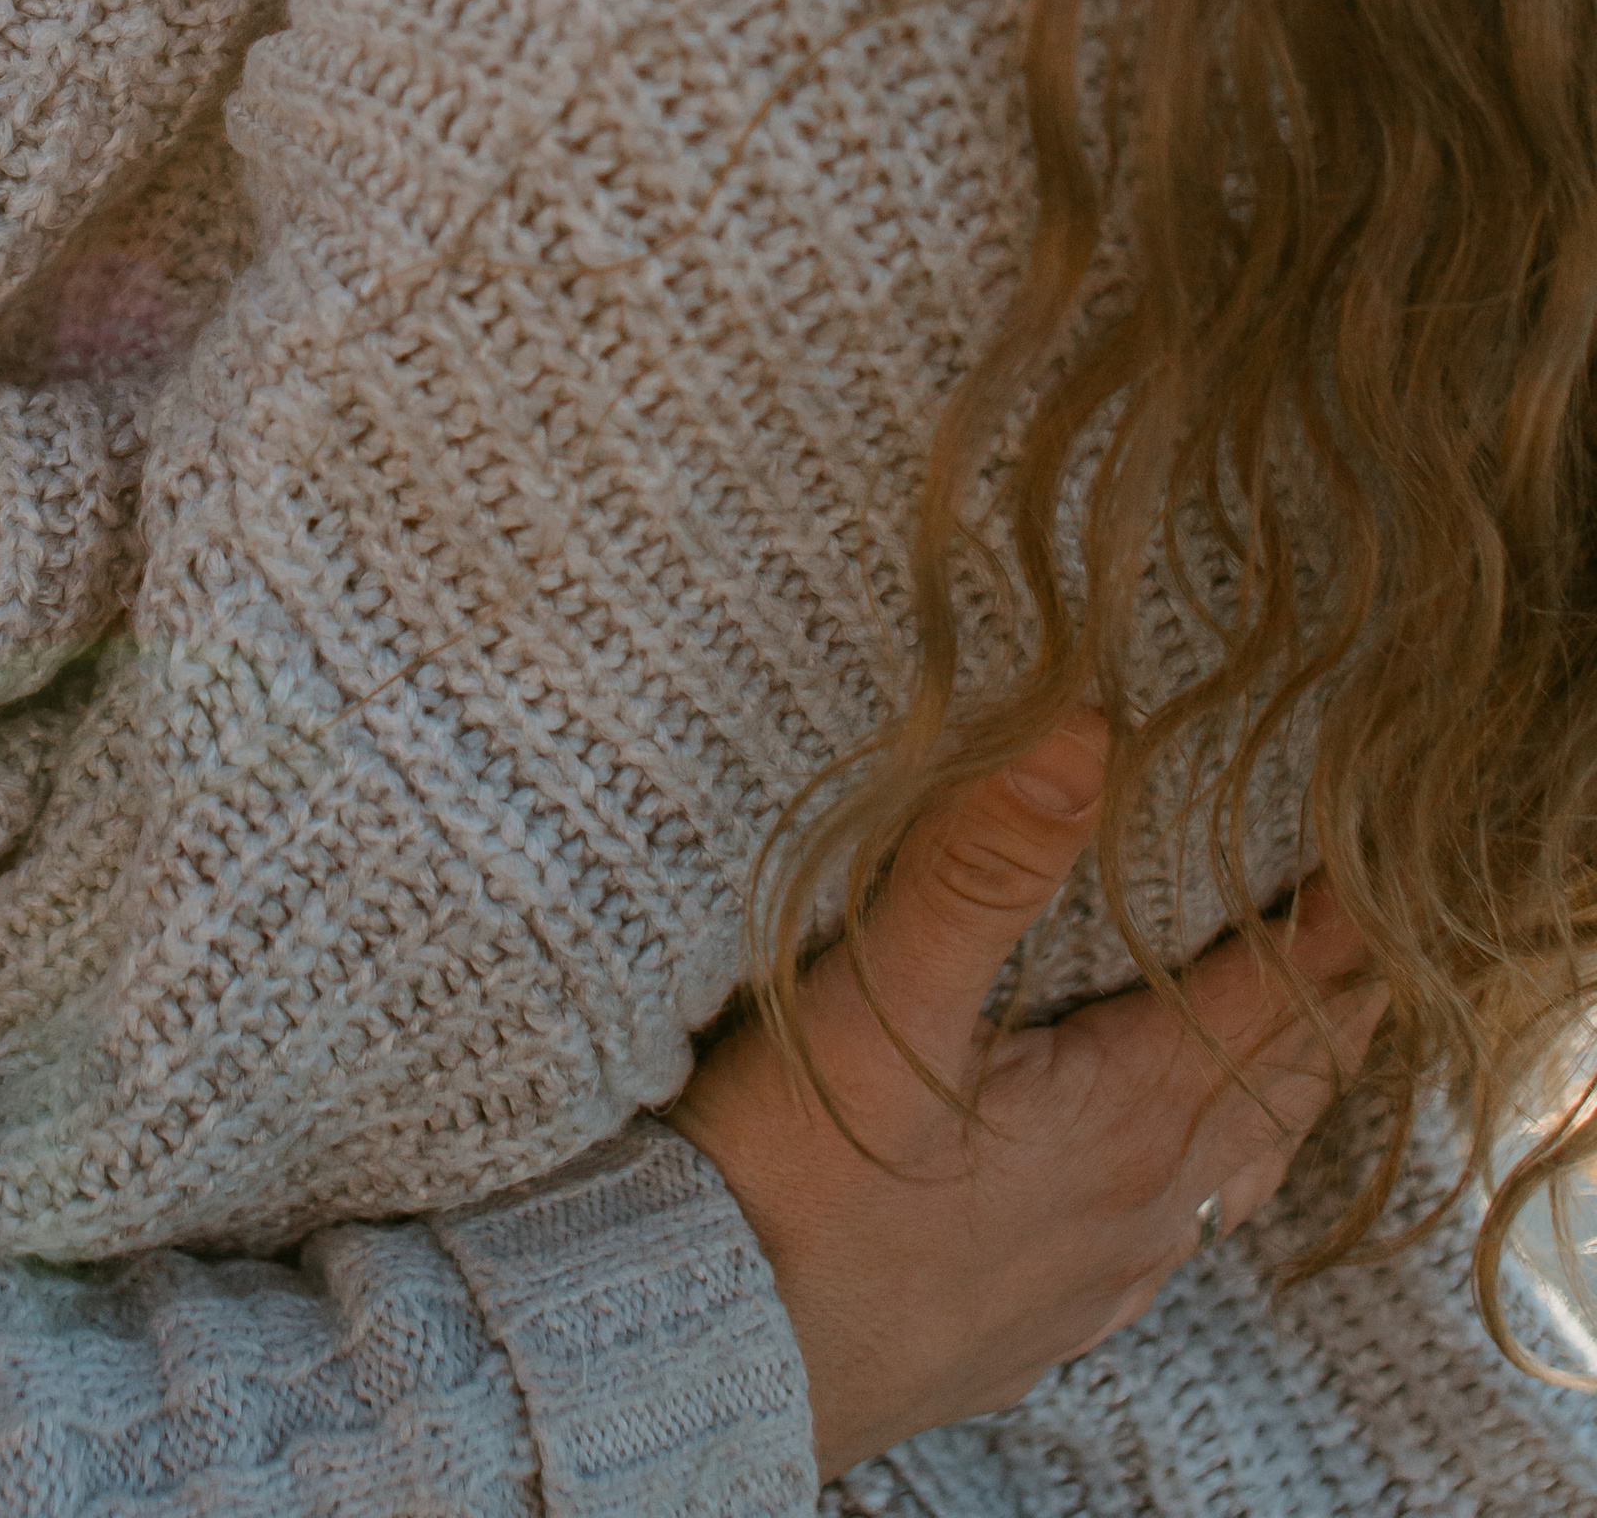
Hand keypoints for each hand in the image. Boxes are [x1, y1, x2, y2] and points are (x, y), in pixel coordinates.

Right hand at [669, 720, 1388, 1480]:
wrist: (712, 1350)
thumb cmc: (791, 1170)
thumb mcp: (883, 993)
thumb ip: (985, 862)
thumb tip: (1087, 731)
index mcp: (1122, 1113)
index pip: (1265, 1003)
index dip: (1324, 934)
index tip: (1370, 870)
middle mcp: (1137, 1205)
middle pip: (1273, 1090)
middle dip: (1329, 1006)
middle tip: (1369, 940)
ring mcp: (1093, 1276)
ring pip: (1231, 1175)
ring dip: (1278, 1097)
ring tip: (1304, 1046)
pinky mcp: (1035, 1322)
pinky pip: (1165, 1245)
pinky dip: (1206, 1182)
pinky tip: (1177, 1190)